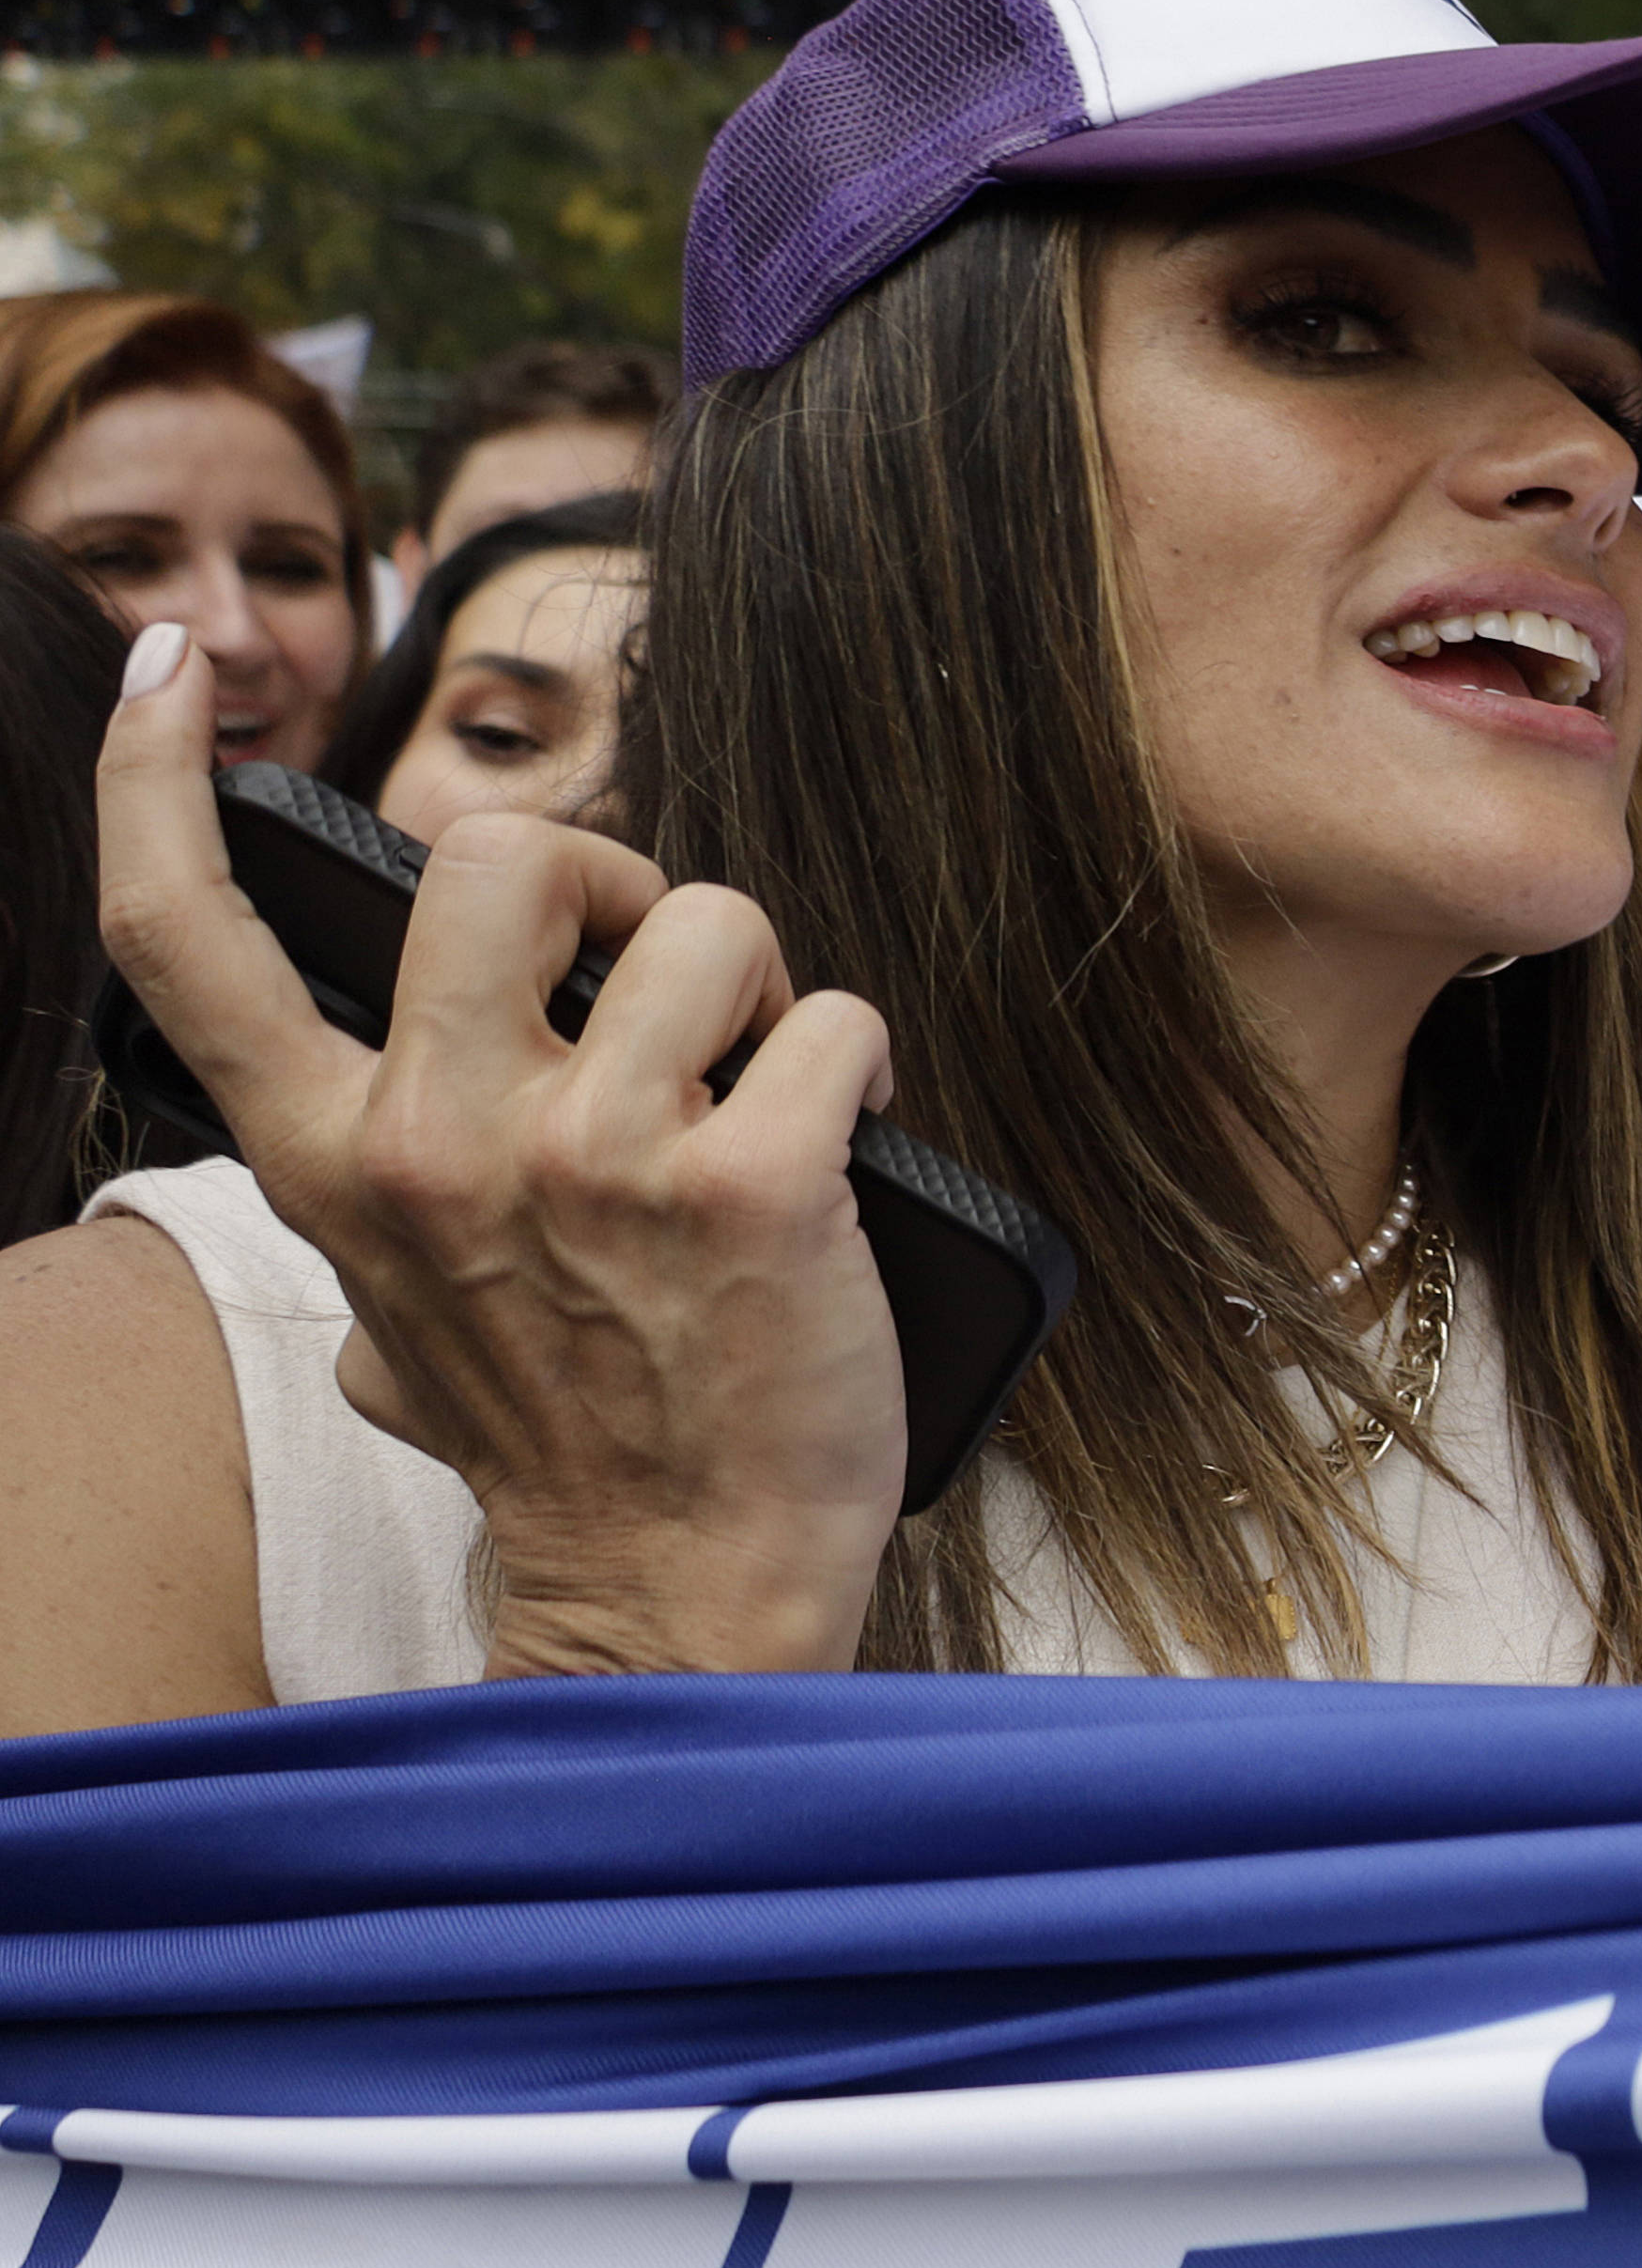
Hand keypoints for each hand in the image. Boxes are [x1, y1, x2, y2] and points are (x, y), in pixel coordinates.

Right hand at [98, 629, 912, 1677]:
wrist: (681, 1590)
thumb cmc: (569, 1437)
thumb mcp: (402, 1313)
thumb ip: (385, 1194)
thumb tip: (401, 1124)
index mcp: (333, 1158)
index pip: (182, 940)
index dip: (152, 780)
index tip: (172, 677)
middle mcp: (438, 1138)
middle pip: (497, 852)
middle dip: (609, 876)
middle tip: (658, 974)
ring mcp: (593, 1157)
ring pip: (706, 920)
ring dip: (760, 992)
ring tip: (759, 1092)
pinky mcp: (751, 1185)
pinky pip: (839, 1020)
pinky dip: (864, 1068)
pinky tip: (841, 1153)